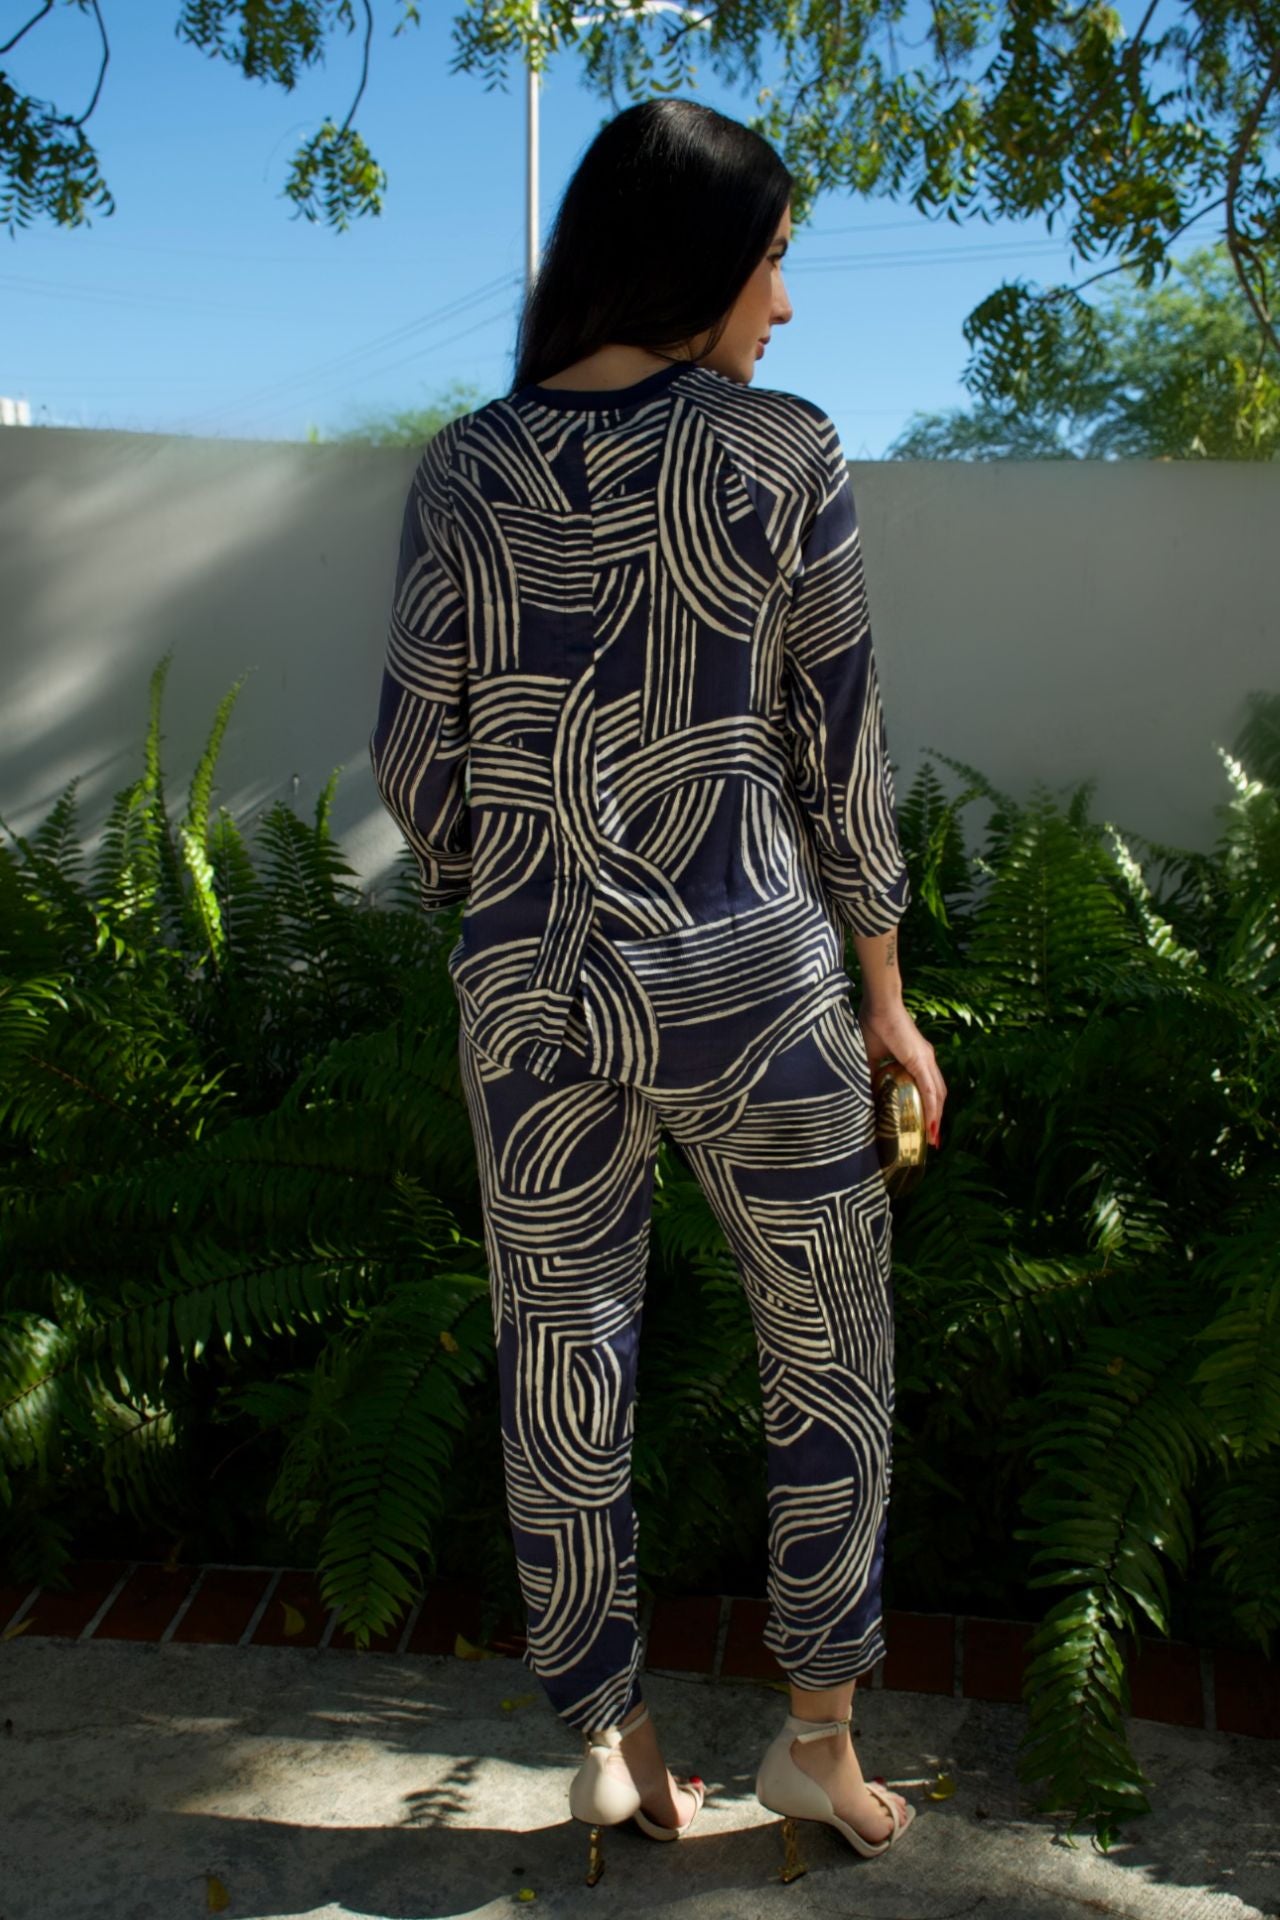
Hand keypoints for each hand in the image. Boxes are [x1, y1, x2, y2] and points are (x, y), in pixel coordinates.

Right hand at [856, 998, 947, 1147]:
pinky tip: (931, 1122)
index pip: (928, 1087)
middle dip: (936, 1118)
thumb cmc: (873, 1024)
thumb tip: (864, 1094)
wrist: (879, 1005)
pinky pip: (930, 1089)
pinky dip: (933, 1107)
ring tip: (933, 1137)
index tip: (924, 1125)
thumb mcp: (871, 1057)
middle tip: (932, 1138)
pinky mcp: (921, 1060)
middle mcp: (927, 1060)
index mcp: (917, 1058)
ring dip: (937, 1117)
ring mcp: (927, 1059)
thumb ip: (871, 1074)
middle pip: (937, 1094)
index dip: (928, 1106)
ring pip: (938, 1094)